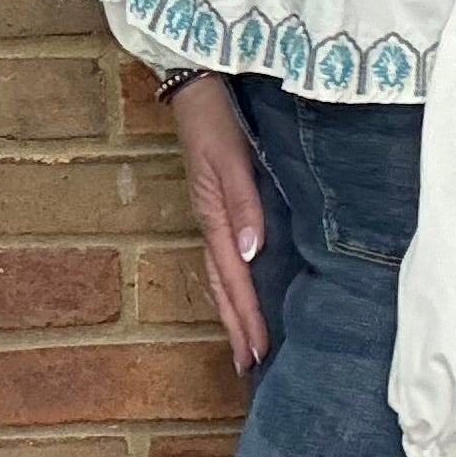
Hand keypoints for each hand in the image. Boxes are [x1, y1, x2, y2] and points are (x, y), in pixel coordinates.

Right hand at [170, 75, 268, 373]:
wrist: (197, 89)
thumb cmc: (216, 122)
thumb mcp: (231, 159)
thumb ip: (243, 203)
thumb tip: (251, 254)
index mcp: (215, 217)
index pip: (234, 279)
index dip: (247, 317)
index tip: (258, 353)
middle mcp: (213, 223)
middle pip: (224, 288)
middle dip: (237, 327)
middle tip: (250, 367)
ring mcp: (214, 216)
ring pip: (223, 276)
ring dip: (234, 312)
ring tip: (247, 345)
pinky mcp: (221, 205)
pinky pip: (227, 257)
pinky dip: (236, 285)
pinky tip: (248, 292)